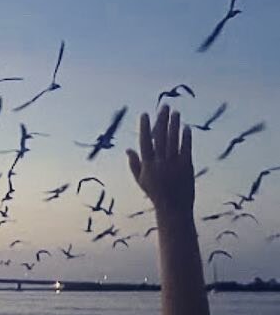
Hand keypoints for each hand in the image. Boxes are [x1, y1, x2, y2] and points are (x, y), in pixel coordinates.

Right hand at [126, 105, 193, 219]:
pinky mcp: (187, 166)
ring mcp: (174, 164)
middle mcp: (160, 162)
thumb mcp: (141, 180)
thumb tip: (128, 149)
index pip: (145, 141)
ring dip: (174, 125)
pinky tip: (186, 127)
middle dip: (162, 120)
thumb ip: (134, 164)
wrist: (173, 208)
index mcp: (147, 165)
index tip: (145, 114)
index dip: (145, 127)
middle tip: (164, 106)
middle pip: (161, 137)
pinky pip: (186, 148)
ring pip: (174, 140)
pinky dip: (186, 137)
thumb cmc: (155, 194)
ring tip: (176, 112)